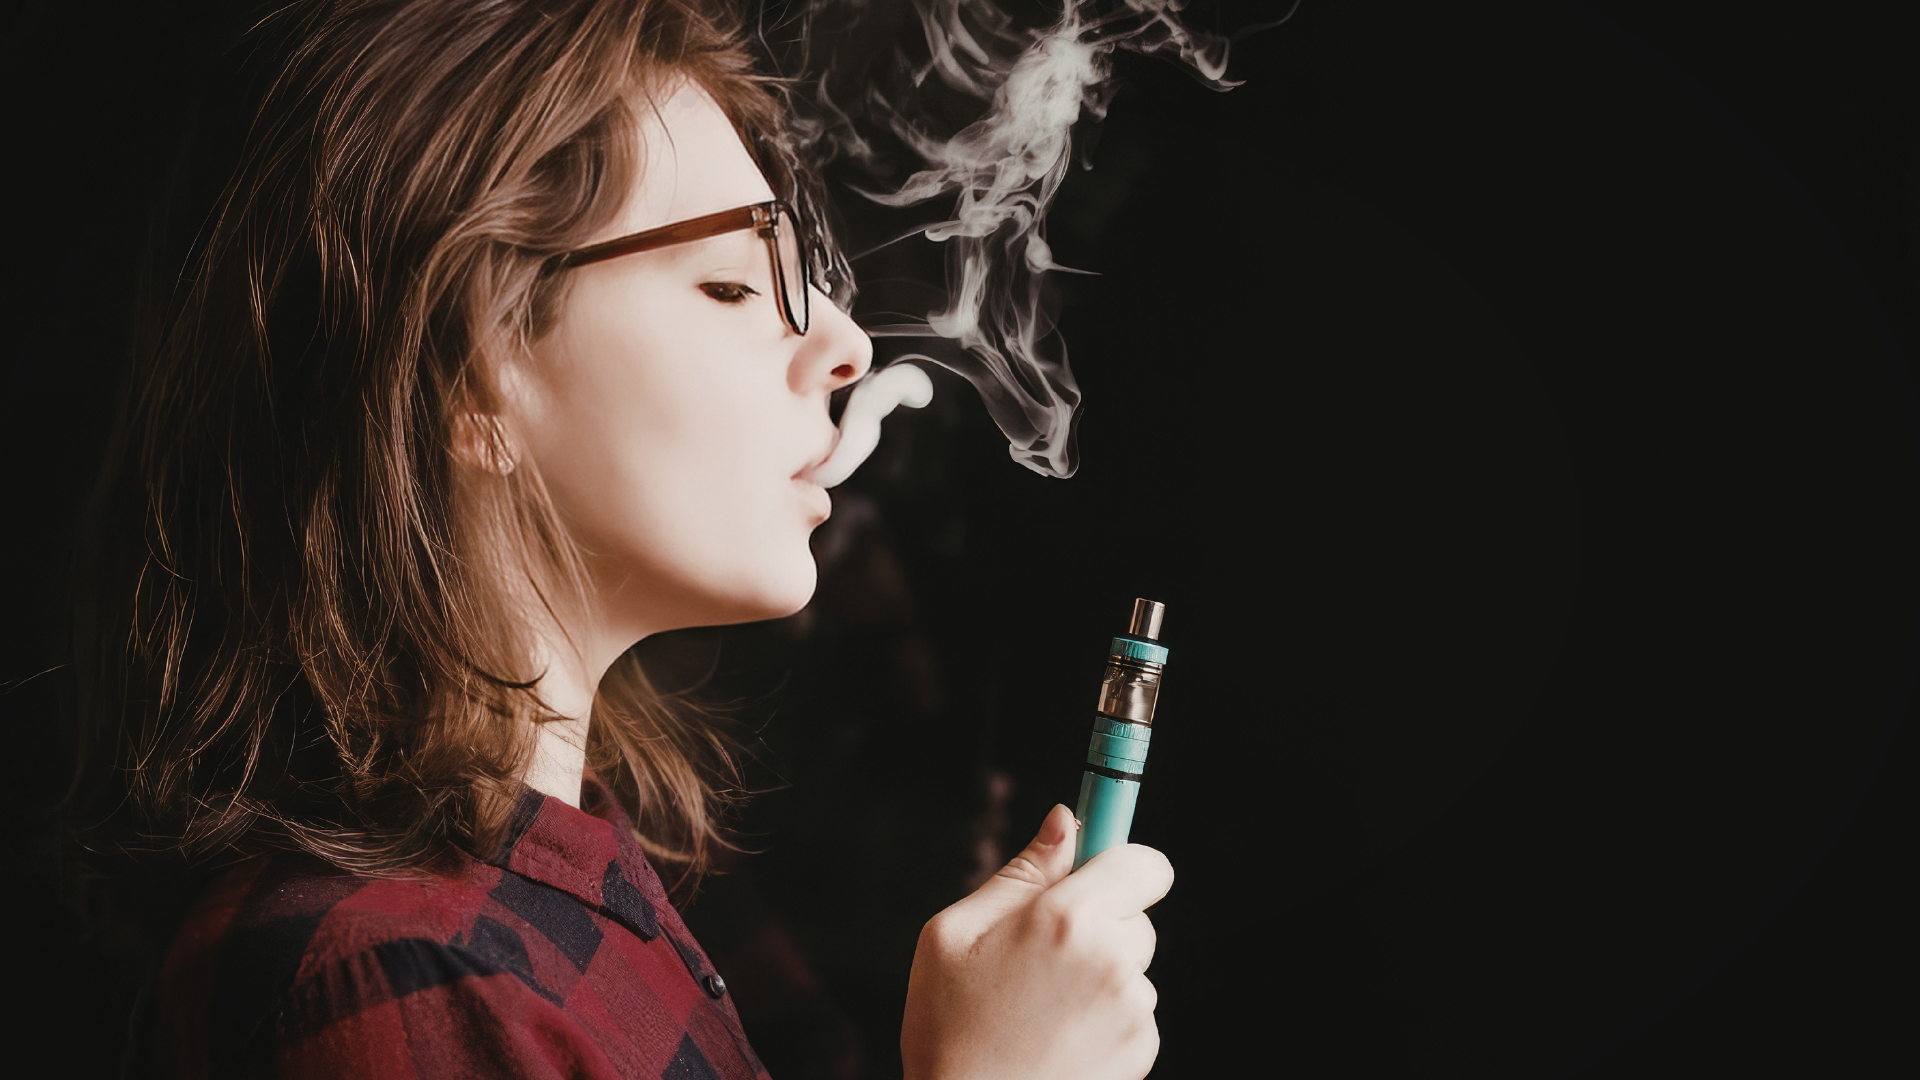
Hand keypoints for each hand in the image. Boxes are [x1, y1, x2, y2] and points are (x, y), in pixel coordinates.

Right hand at [901, 804, 1173, 1079]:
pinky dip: (1106, 1017)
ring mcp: (1133, 1011)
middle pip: (1137, 916)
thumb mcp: (956, 934)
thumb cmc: (948, 1027)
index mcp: (1067, 919)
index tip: (1100, 872)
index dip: (1123, 863)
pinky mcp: (1143, 1052)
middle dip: (1102, 923)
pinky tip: (1059, 1037)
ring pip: (1132, 966)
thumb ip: (1021, 872)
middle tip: (1044, 954)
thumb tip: (1064, 819)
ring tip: (1041, 1006)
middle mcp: (1113, 961)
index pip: (1144, 863)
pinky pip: (1133, 1011)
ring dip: (1102, 974)